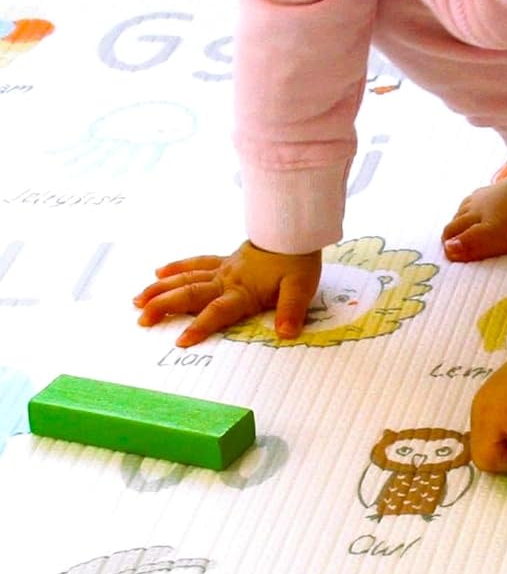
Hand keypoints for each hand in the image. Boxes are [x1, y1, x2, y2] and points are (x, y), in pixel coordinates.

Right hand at [133, 241, 323, 346]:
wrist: (293, 232)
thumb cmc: (297, 263)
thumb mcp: (300, 289)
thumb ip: (291, 311)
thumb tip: (285, 333)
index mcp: (243, 291)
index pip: (217, 311)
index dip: (199, 326)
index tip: (181, 340)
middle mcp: (227, 280)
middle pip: (190, 293)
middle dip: (164, 306)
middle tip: (142, 320)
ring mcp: (223, 269)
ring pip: (186, 278)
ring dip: (161, 289)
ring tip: (138, 300)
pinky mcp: (225, 260)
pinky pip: (196, 263)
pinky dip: (176, 267)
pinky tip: (159, 272)